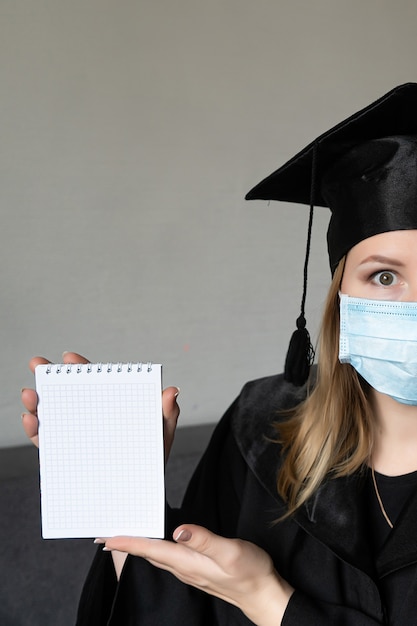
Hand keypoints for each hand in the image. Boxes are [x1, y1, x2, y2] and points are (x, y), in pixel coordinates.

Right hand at [21, 352, 179, 459]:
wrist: (140, 495)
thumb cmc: (152, 458)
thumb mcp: (163, 433)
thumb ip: (168, 412)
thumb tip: (172, 391)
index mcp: (111, 405)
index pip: (95, 382)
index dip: (81, 368)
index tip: (68, 359)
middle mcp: (91, 417)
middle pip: (67, 393)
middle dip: (49, 378)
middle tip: (37, 365)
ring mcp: (77, 435)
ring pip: (51, 414)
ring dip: (37, 402)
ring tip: (30, 395)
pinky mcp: (66, 455)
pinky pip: (47, 442)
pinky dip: (35, 431)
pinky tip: (32, 422)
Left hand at [99, 526, 293, 625]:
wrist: (263, 594)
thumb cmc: (250, 572)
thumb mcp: (230, 551)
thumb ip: (204, 540)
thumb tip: (178, 530)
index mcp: (187, 562)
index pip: (150, 550)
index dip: (127, 543)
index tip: (106, 538)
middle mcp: (184, 568)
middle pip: (147, 555)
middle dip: (125, 546)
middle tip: (104, 537)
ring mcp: (189, 571)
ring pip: (156, 557)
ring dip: (137, 548)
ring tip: (122, 539)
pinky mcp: (196, 570)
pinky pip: (167, 558)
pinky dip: (153, 550)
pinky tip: (154, 546)